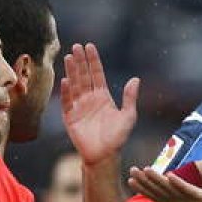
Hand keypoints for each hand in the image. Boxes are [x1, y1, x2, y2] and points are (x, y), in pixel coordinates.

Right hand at [60, 43, 139, 165]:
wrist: (104, 155)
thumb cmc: (117, 137)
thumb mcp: (128, 116)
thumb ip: (130, 98)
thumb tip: (135, 79)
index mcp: (102, 97)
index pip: (97, 74)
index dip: (93, 61)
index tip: (89, 46)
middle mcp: (89, 99)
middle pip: (84, 76)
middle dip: (80, 61)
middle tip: (76, 46)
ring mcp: (79, 107)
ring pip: (75, 85)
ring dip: (72, 72)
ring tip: (69, 57)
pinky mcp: (70, 118)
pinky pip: (67, 102)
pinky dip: (66, 92)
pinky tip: (66, 80)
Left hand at [127, 166, 201, 201]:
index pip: (157, 195)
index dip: (144, 188)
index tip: (130, 180)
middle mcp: (184, 199)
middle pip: (162, 188)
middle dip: (147, 180)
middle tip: (132, 170)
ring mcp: (194, 197)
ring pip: (174, 187)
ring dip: (160, 179)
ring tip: (147, 170)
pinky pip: (192, 190)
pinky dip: (181, 184)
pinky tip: (171, 177)